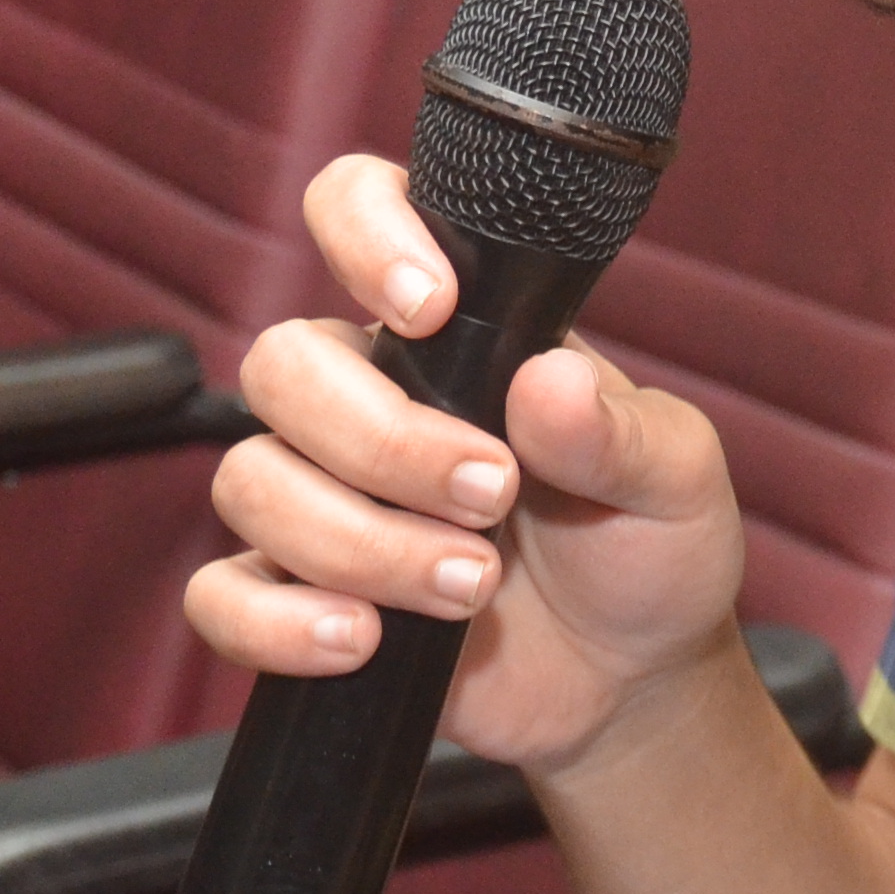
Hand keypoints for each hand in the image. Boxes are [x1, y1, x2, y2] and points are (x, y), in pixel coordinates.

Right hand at [185, 154, 753, 780]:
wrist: (633, 681)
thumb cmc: (650, 547)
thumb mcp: (675, 479)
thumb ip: (618, 431)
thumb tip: (545, 383)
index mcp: (458, 332)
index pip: (359, 212)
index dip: (364, 231)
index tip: (429, 305)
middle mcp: (371, 398)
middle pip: (283, 364)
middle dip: (383, 440)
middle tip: (492, 497)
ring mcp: (323, 497)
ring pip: (249, 479)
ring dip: (357, 541)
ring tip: (473, 587)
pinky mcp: (298, 597)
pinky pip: (219, 595)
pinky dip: (278, 623)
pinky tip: (361, 641)